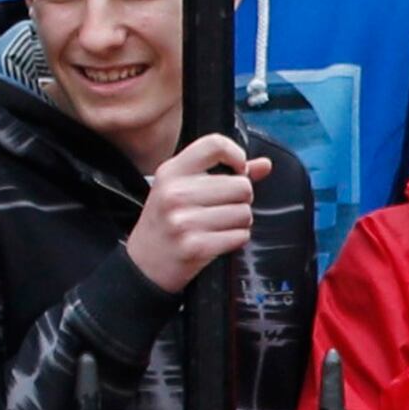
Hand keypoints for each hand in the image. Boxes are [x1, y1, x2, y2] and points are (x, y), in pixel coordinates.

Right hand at [123, 132, 269, 292]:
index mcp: (171, 172)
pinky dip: (235, 239)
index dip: (237, 156)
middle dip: (241, 199)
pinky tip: (217, 240)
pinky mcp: (195, 246)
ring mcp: (183, 221)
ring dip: (239, 222)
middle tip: (223, 208)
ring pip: (244, 213)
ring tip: (218, 226)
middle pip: (241, 185)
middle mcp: (175, 193)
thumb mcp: (181, 189)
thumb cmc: (165, 222)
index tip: (237, 171)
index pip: (215, 145)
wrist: (143, 264)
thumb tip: (265, 165)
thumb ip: (222, 173)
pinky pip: (240, 236)